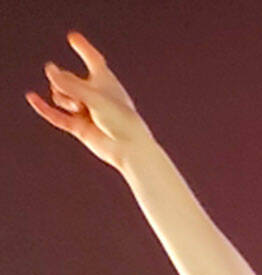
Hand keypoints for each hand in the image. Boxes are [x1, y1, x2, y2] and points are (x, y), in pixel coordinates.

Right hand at [26, 32, 153, 171]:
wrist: (128, 149)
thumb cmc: (121, 120)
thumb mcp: (94, 96)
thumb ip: (70, 83)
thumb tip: (49, 69)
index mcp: (106, 81)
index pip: (93, 59)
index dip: (83, 48)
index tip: (73, 37)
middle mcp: (95, 94)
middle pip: (68, 79)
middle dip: (68, 85)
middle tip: (81, 98)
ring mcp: (85, 110)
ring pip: (61, 96)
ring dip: (64, 99)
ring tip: (79, 109)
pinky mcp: (79, 126)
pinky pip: (56, 115)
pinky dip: (44, 107)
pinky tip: (32, 97)